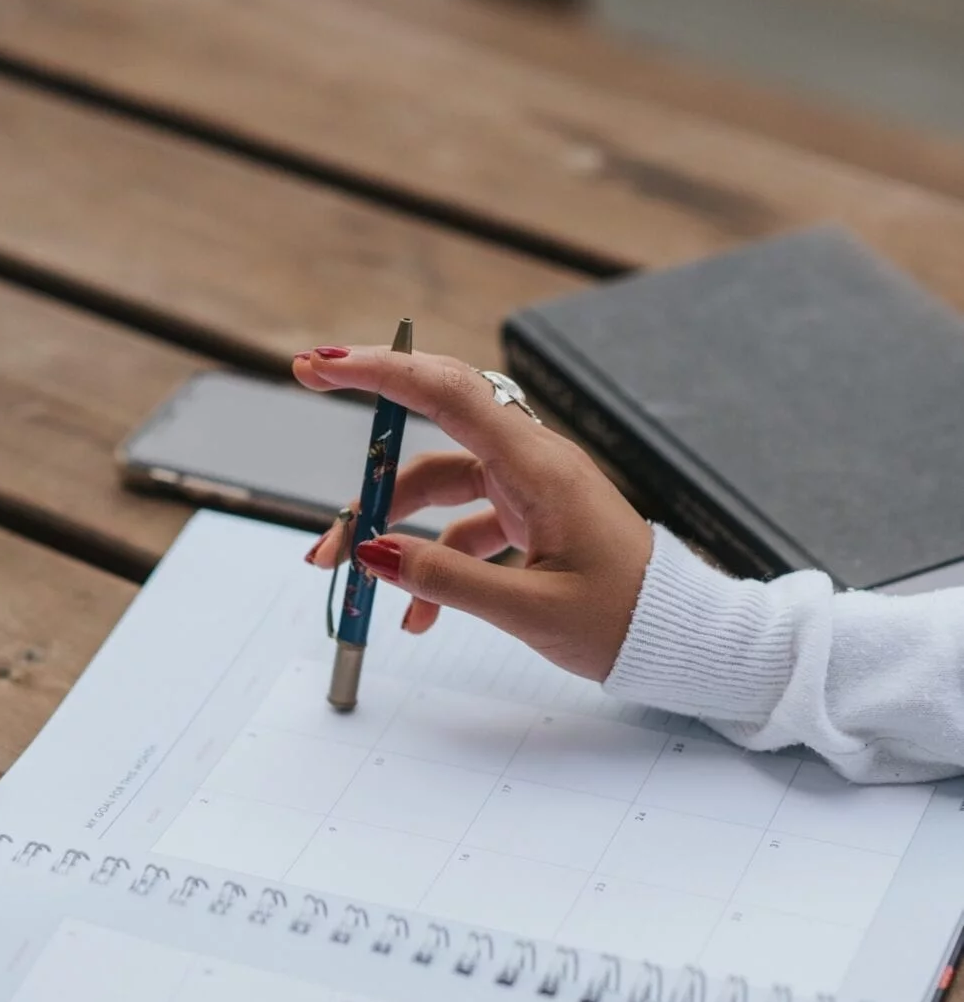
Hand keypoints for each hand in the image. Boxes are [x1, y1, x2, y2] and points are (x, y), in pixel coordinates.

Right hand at [293, 345, 651, 680]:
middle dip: (367, 473)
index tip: (321, 364)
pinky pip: (464, 528)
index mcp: (539, 467)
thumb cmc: (625, 618)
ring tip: (351, 575)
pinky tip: (417, 616)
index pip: (447, 392)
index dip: (379, 371)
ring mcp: (530, 489)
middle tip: (320, 495)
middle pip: (429, 441)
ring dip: (391, 529)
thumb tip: (374, 552)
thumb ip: (446, 579)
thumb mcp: (529, 608)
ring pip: (439, 490)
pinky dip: (433, 564)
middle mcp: (532, 464)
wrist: (681, 637)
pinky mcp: (531, 517)